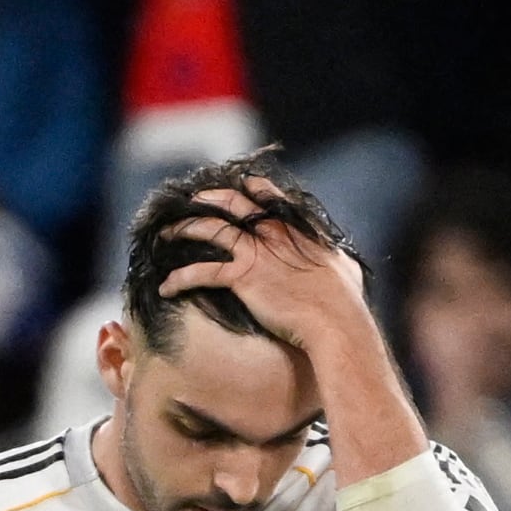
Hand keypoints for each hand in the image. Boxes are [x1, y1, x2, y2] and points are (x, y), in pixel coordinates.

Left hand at [153, 173, 370, 358]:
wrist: (336, 322)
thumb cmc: (345, 303)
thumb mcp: (345, 269)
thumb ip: (335, 258)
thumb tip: (342, 261)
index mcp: (296, 227)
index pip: (267, 195)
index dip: (248, 188)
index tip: (234, 187)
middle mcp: (273, 232)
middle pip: (232, 203)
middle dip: (208, 199)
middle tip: (190, 201)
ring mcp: (256, 252)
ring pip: (210, 230)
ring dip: (183, 230)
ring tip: (164, 234)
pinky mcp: (242, 277)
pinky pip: (202, 273)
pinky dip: (180, 279)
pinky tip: (166, 287)